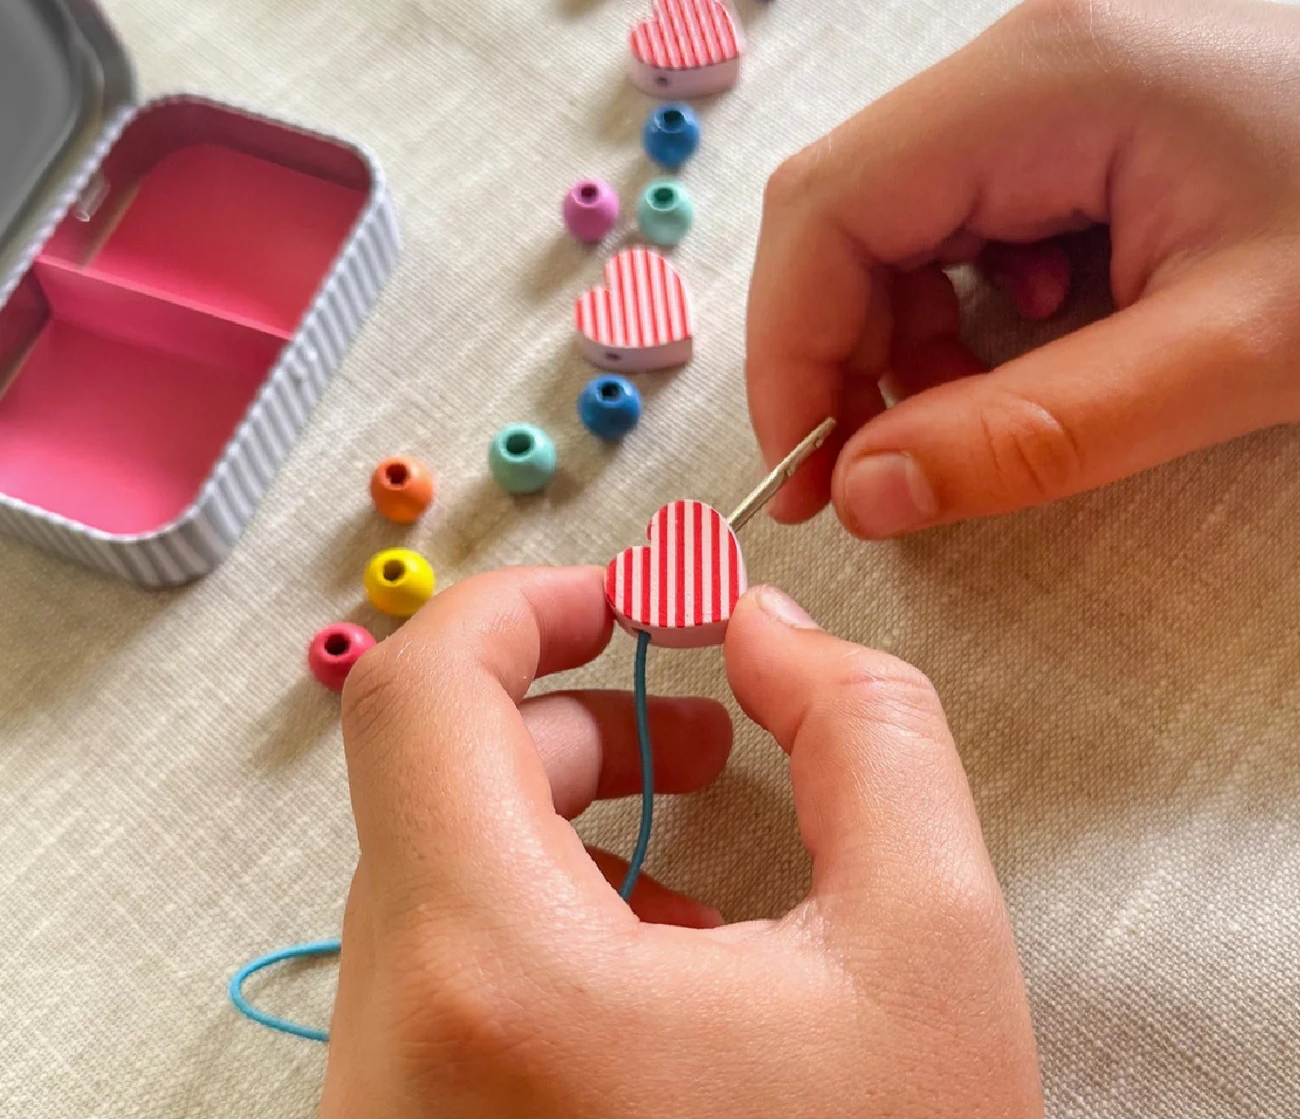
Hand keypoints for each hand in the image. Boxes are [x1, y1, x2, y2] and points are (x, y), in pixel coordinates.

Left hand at [320, 567, 1040, 1117]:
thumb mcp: (932, 950)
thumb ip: (869, 731)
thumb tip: (765, 628)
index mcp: (487, 976)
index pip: (419, 693)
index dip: (527, 604)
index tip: (634, 598)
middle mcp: (391, 1045)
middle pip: (435, 775)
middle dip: (573, 713)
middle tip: (695, 727)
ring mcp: (383, 1104)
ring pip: (441, 866)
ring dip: (564, 805)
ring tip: (692, 824)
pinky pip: (446, 960)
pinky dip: (546, 901)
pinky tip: (667, 952)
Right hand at [747, 0, 1299, 536]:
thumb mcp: (1229, 356)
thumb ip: (1033, 435)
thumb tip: (863, 493)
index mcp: (1043, 80)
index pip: (827, 210)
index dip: (787, 352)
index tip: (806, 476)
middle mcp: (1023, 62)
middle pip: (845, 213)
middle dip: (837, 354)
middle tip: (874, 473)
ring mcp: (1046, 86)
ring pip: (891, 226)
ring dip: (901, 342)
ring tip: (980, 416)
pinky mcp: (1072, 125)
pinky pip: (957, 226)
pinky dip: (960, 316)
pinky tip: (1039, 349)